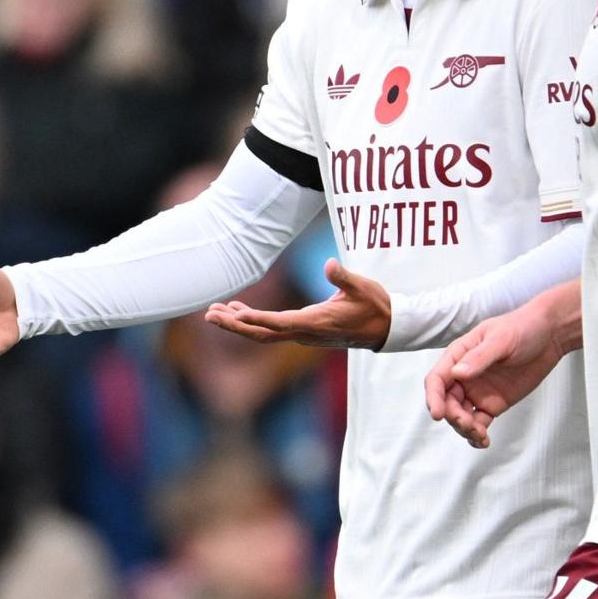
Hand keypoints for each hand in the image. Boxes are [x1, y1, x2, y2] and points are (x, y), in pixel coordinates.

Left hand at [204, 259, 390, 349]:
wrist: (388, 328)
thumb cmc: (376, 306)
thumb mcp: (363, 287)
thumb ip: (344, 277)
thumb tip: (329, 263)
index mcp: (316, 322)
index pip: (278, 323)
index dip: (254, 319)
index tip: (233, 314)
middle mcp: (306, 333)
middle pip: (262, 333)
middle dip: (235, 325)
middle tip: (209, 314)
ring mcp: (305, 334)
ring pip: (264, 333)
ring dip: (239, 324)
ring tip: (215, 312)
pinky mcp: (305, 331)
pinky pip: (273, 329)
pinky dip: (254, 321)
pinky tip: (240, 311)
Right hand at [424, 304, 567, 448]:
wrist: (550, 336)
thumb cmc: (523, 328)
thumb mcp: (501, 339)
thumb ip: (480, 357)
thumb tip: (458, 373)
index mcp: (459, 355)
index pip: (437, 379)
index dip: (434, 397)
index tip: (438, 414)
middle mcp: (463, 375)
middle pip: (446, 402)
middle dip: (453, 416)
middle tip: (467, 423)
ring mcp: (477, 391)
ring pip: (460, 416)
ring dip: (464, 428)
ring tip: (480, 435)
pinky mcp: (492, 404)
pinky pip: (478, 423)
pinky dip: (477, 434)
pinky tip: (483, 442)